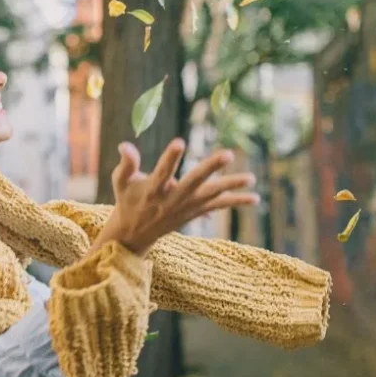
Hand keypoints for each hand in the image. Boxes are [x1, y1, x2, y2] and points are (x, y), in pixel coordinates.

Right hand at [94, 139, 258, 255]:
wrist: (135, 233)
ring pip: (211, 195)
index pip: (162, 172)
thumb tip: (124, 145)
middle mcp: (172, 199)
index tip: (179, 142)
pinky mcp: (194, 212)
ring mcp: (185, 207)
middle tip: (228, 153)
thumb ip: (126, 164)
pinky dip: (235, 202)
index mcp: (153, 189)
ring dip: (231, 186)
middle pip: (194, 182)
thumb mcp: (120, 183)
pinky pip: (217, 206)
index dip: (170, 158)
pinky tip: (255, 198)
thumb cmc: (127, 200)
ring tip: (251, 178)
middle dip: (211, 168)